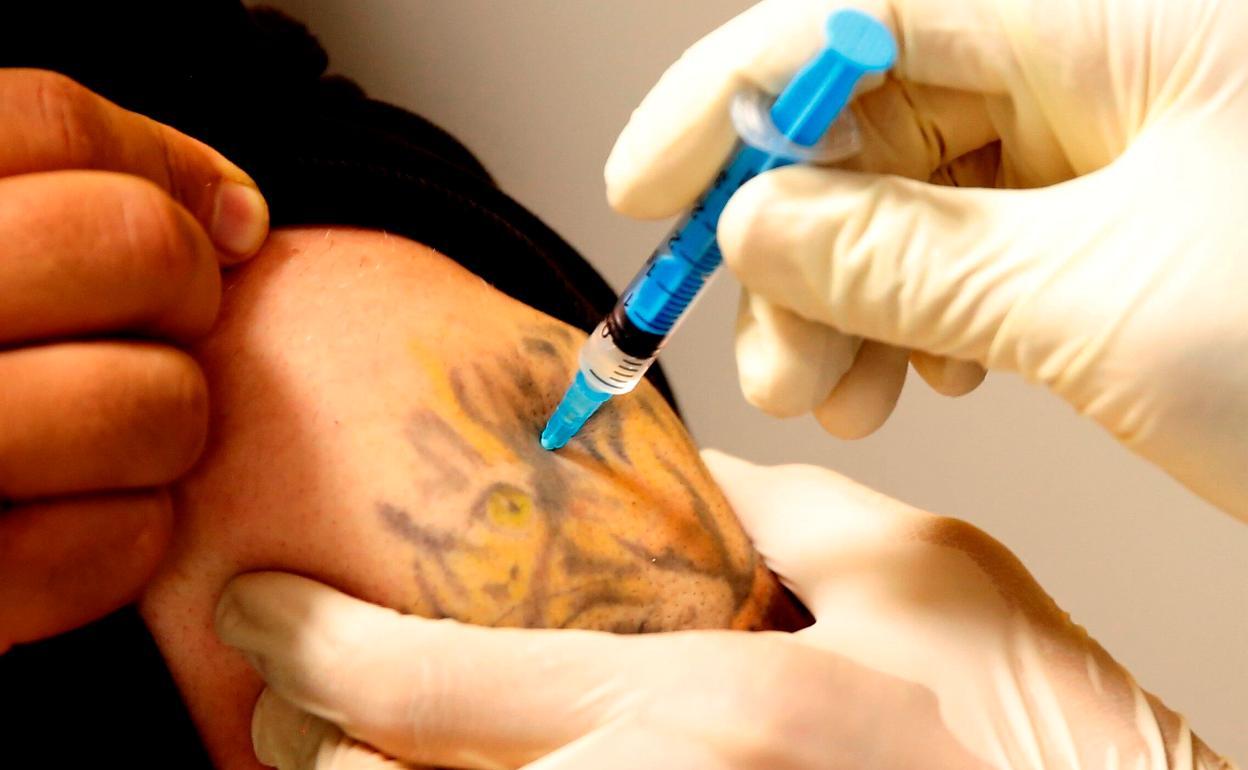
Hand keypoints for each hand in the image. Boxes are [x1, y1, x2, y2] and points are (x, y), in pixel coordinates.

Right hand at [0, 69, 268, 649]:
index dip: (165, 164)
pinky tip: (84, 517)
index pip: (49, 121)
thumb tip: (239, 213)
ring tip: (118, 434)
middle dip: (188, 288)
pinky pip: (123, 542)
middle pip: (135, 244)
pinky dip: (132, 535)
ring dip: (170, 422)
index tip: (220, 220)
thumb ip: (53, 198)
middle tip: (165, 326)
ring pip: (158, 403)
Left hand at [215, 450, 1228, 769]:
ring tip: (353, 755)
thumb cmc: (1034, 720)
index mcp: (705, 705)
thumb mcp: (914, 569)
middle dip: (309, 752)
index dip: (312, 640)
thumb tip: (685, 472)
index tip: (250, 605)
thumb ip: (772, 510)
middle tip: (286, 704)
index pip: (437, 680)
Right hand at [605, 0, 1247, 517]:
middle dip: (796, 244)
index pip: (861, 23)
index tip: (646, 186)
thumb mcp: (1097, 307)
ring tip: (839, 390)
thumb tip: (762, 227)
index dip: (732, 102)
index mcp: (1115, 19)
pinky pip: (970, 252)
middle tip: (768, 348)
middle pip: (875, 124)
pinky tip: (916, 377)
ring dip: (848, 302)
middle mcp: (1108, 63)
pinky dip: (916, 322)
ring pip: (913, 201)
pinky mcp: (1116, 223)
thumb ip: (904, 256)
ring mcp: (1113, 146)